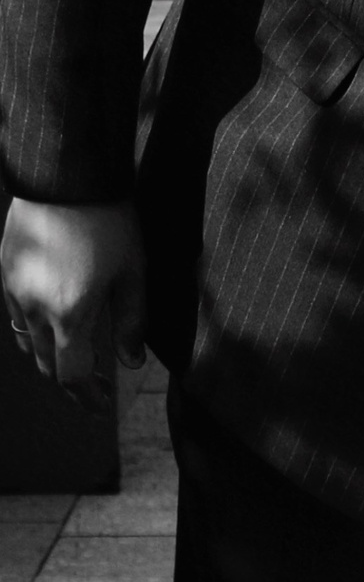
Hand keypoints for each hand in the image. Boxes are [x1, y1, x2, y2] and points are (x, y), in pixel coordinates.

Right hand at [2, 197, 146, 410]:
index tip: (102, 405)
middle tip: (95, 385)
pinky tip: (54, 320)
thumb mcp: (133, 273)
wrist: (65, 176)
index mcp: (69, 314)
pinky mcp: (5, 271)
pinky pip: (16, 315)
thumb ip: (131, 322)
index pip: (72, 375)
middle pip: (45, 364)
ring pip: (27, 341)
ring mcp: (14, 290)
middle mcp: (35, 309)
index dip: (87, 396)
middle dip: (70, 379)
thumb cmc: (108, 221)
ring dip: (49, 355)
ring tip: (75, 355)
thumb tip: (131, 362)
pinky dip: (34, 328)